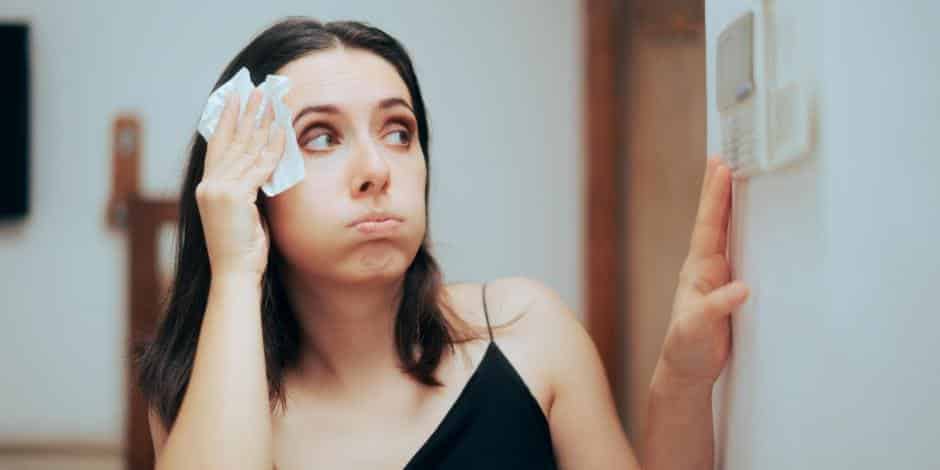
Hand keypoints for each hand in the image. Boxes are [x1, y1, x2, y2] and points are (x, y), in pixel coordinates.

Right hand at [196, 87, 286, 278]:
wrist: (234, 274)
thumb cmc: (242, 250)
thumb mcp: (243, 213)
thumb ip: (247, 189)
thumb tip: (263, 169)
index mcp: (208, 188)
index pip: (217, 145)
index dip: (227, 120)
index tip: (236, 98)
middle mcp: (210, 184)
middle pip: (231, 140)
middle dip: (245, 113)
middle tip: (257, 89)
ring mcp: (219, 189)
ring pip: (246, 148)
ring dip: (261, 122)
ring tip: (271, 101)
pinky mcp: (234, 196)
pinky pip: (259, 166)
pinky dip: (272, 148)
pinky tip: (282, 132)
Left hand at [658, 156, 749, 389]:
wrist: (686, 371)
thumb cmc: (686, 350)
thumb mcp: (697, 329)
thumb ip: (717, 309)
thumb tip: (741, 288)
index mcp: (698, 270)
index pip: (709, 225)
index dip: (715, 196)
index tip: (720, 168)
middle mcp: (706, 268)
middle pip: (714, 220)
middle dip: (718, 188)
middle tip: (722, 156)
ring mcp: (716, 276)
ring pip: (724, 233)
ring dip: (728, 205)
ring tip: (732, 176)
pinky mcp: (728, 288)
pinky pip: (737, 251)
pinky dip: (743, 231)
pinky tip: (751, 222)